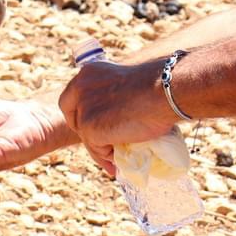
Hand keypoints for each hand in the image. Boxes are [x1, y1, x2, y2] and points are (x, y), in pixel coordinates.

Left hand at [59, 59, 176, 175]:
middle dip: (87, 134)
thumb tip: (117, 115)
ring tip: (114, 161)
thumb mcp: (125, 83)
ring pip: (87, 136)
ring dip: (100, 149)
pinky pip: (97, 148)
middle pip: (75, 119)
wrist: (163, 90)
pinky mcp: (90, 127)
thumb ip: (113, 93)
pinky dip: (107, 156)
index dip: (81, 115)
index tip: (95, 127)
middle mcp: (79, 88)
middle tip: (103, 147)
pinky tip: (118, 161)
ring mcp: (83, 109)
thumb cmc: (157, 86)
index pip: (72, 99)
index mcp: (87, 74)